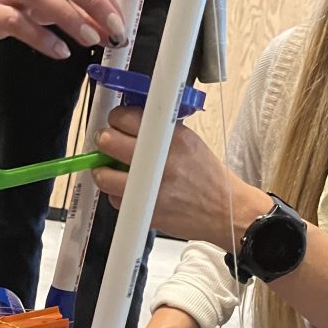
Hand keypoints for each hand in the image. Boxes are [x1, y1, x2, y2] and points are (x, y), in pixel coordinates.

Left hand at [92, 107, 272, 250]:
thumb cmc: (207, 176)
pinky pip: (115, 200)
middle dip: (103, 142)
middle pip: (108, 141)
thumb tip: (128, 123)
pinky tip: (133, 193)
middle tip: (108, 145)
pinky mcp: (145, 210)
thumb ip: (160, 131)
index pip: (126, 117)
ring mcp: (149, 186)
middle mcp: (159, 159)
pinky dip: (119, 196)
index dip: (116, 119)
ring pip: (104, 175)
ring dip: (104, 173)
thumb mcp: (189, 141)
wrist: (224, 210)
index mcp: (171, 137)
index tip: (116, 123)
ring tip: (115, 172)